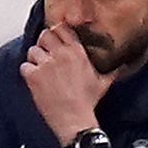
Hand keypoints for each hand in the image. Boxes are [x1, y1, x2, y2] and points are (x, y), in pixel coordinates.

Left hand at [20, 25, 110, 145]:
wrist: (74, 119)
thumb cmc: (87, 102)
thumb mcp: (103, 83)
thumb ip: (112, 71)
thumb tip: (122, 67)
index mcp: (77, 52)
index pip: (62, 28)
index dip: (57, 32)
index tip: (56, 37)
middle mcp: (60, 55)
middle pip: (45, 35)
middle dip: (44, 43)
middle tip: (46, 52)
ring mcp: (46, 64)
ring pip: (33, 50)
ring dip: (35, 58)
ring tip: (39, 67)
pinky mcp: (34, 76)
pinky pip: (24, 66)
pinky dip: (27, 72)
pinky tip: (33, 78)